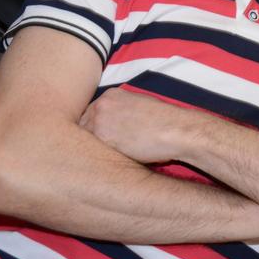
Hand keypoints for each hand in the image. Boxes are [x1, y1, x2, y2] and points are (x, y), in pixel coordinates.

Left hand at [79, 87, 200, 164]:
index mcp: (112, 95)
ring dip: (91, 148)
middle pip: (83, 124)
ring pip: (83, 138)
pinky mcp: (100, 139)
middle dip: (90, 137)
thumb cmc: (165, 122)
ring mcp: (98, 121)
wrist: (175, 131)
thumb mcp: (142, 106)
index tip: (101, 137)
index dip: (95, 127)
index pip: (92, 113)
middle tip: (95, 151)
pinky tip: (106, 163)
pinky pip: (90, 151)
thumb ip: (123, 111)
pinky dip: (96, 158)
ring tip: (100, 159)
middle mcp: (101, 105)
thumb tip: (116, 126)